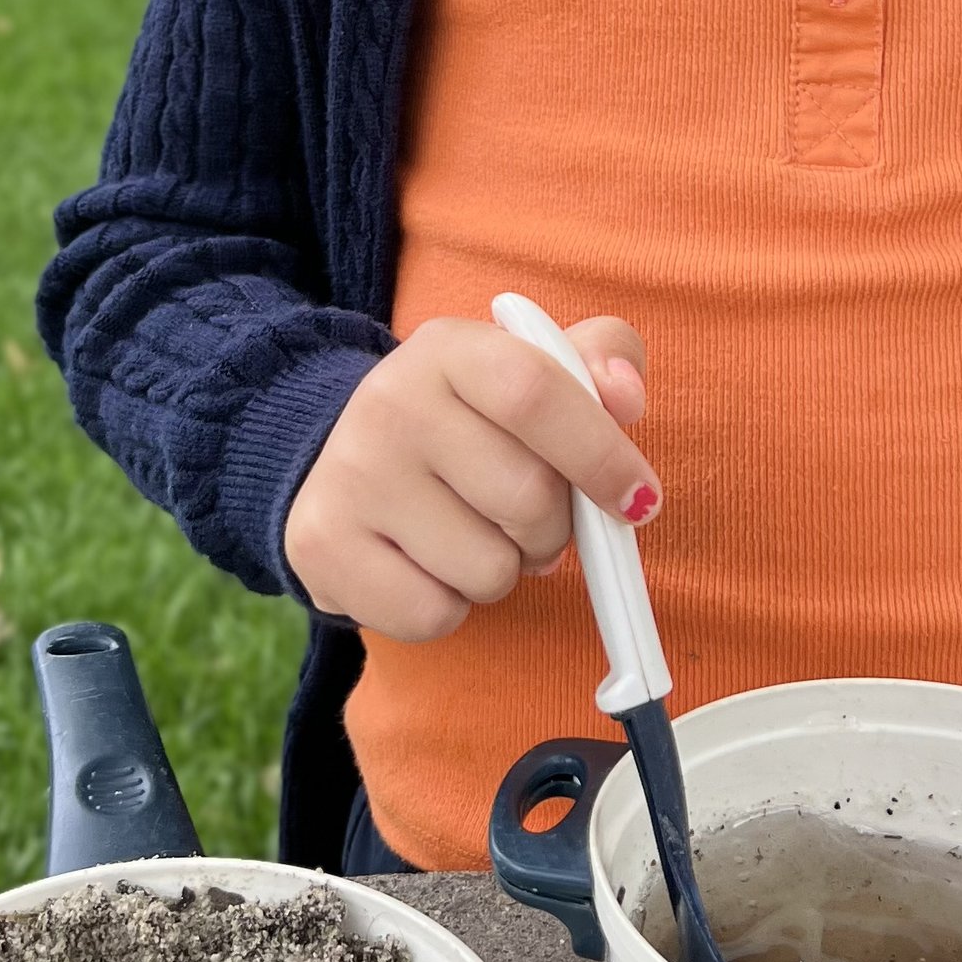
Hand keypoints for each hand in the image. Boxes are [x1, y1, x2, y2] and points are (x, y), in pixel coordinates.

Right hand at [284, 315, 652, 642]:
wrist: (340, 460)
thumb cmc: (469, 423)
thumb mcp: (531, 369)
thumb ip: (599, 363)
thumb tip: (625, 397)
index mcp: (448, 348)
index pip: (536, 392)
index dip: (601, 454)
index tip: (639, 500)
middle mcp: (388, 402)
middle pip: (527, 497)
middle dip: (556, 529)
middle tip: (533, 520)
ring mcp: (350, 477)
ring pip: (488, 569)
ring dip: (504, 569)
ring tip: (473, 535)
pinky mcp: (322, 548)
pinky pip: (436, 614)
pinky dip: (452, 606)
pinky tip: (428, 563)